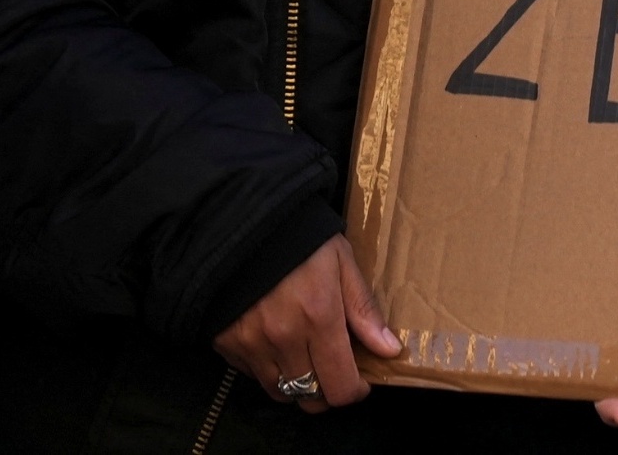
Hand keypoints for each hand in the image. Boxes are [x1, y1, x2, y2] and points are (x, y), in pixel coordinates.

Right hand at [211, 235, 394, 411]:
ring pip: (280, 392)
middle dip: (327, 391)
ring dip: (297, 383)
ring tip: (305, 356)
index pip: (340, 386)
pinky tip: (277, 345)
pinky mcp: (228, 344)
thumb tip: (389, 350)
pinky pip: (253, 376)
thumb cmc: (300, 236)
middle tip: (333, 369)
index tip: (360, 380)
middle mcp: (284, 339)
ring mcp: (252, 344)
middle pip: (310, 398)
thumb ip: (363, 309)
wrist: (244, 220)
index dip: (355, 390)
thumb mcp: (341, 261)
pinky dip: (268, 370)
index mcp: (318, 317)